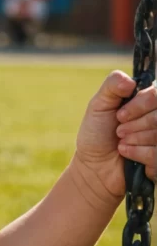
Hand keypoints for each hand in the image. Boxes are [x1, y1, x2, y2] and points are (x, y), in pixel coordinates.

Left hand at [74, 70, 137, 200]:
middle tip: (118, 131)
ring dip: (135, 139)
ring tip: (121, 142)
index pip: (156, 94)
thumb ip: (112, 87)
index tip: (119, 115)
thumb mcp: (99, 106)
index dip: (139, 105)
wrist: (95, 164)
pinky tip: (127, 154)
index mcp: (147, 102)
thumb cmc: (97, 133)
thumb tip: (129, 81)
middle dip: (134, 125)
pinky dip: (138, 153)